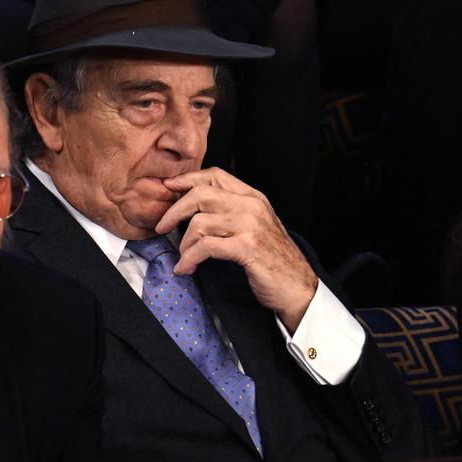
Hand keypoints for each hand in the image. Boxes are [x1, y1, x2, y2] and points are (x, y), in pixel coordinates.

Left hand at [155, 168, 317, 331]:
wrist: (298, 286)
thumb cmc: (273, 260)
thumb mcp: (256, 227)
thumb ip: (232, 213)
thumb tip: (194, 210)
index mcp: (254, 198)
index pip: (215, 176)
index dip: (187, 180)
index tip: (168, 188)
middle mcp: (252, 206)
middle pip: (200, 195)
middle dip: (174, 211)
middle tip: (162, 226)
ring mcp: (250, 225)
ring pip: (199, 222)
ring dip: (184, 244)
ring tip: (184, 258)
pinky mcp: (246, 247)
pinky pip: (205, 247)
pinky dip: (189, 259)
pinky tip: (186, 268)